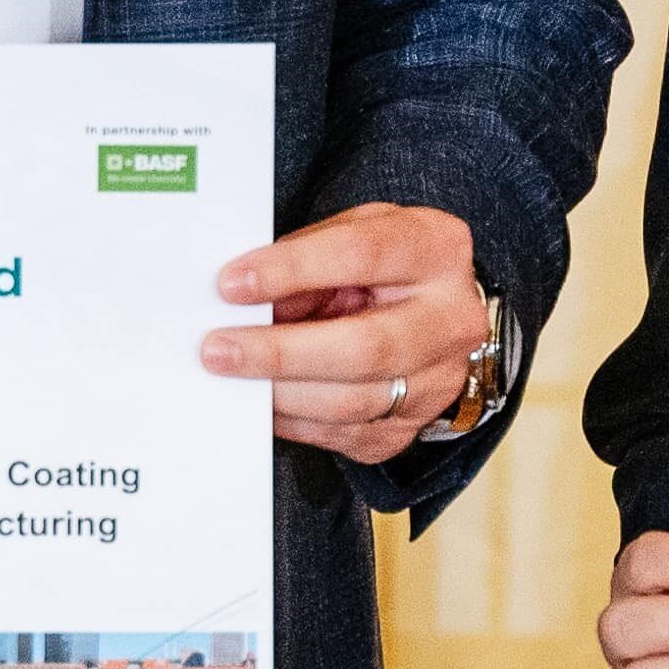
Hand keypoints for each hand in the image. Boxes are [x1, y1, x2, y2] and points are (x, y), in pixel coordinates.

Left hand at [203, 203, 490, 462]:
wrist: (435, 318)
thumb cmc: (383, 266)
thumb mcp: (353, 233)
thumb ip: (305, 255)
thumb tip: (239, 297)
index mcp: (437, 250)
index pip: (361, 256)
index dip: (292, 269)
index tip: (232, 284)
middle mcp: (450, 320)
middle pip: (365, 347)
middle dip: (281, 351)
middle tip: (218, 349)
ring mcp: (436, 382)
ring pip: (352, 403)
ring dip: (279, 392)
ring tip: (228, 375)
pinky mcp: (409, 428)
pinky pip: (341, 435)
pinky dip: (292, 419)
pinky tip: (260, 400)